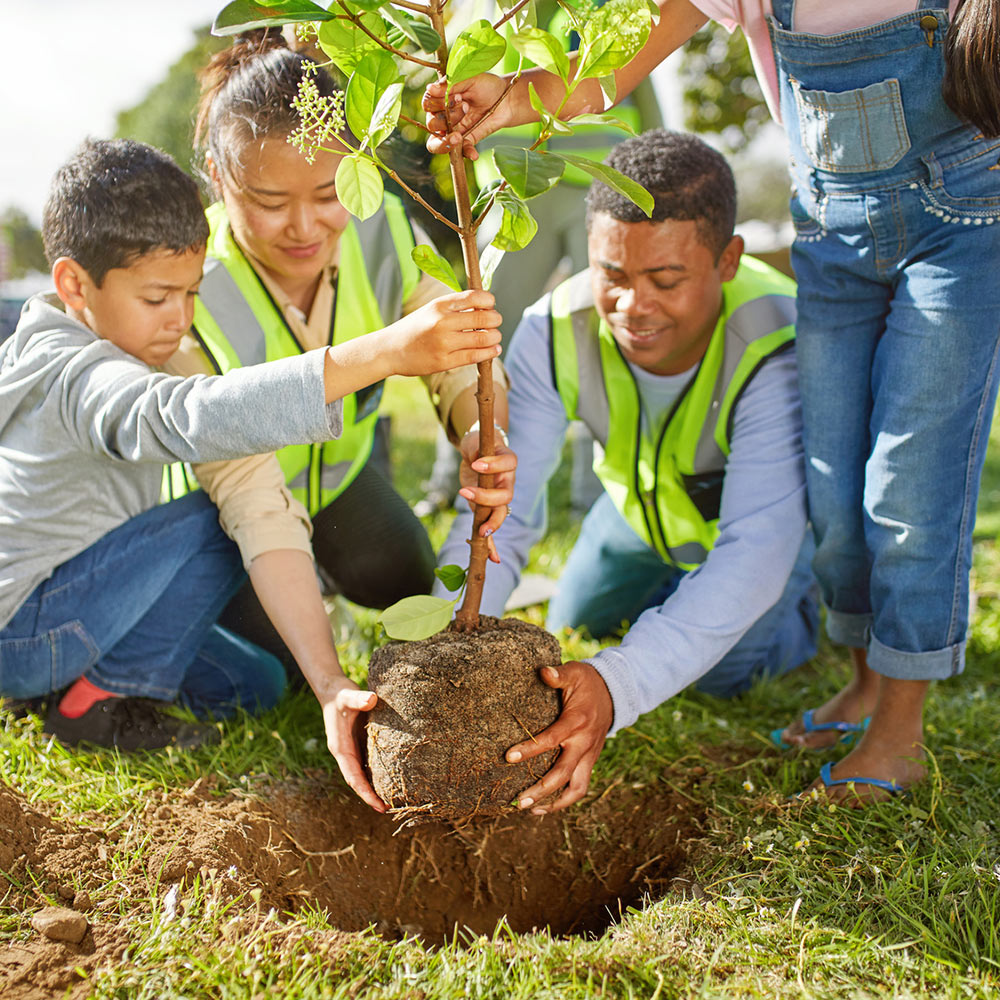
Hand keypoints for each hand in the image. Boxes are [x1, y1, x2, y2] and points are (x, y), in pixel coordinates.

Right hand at [320, 677, 385, 812]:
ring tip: (393, 799)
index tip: (378, 805)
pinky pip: (368, 762)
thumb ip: (359, 698)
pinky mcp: (358, 743)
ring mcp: (352, 749)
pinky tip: (391, 777)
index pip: (353, 776)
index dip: (365, 792)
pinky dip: (377, 772)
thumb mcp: (348, 695)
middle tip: (389, 809)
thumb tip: (372, 699)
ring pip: (363, 773)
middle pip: (358, 780)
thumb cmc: (340, 694)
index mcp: (340, 747)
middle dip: (371, 796)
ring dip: (374, 786)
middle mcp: (345, 752)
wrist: (333, 689)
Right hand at [385, 289, 501, 376]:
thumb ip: (455, 307)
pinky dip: (489, 352)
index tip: (491, 304)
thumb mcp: (431, 309)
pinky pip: (474, 356)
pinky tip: (494, 349)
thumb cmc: (416, 328)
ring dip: (495, 337)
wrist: (391, 350)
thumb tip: (486, 306)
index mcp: (439, 305)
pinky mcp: (444, 362)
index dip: (489, 300)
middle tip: (496, 321)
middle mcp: (442, 322)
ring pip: (482, 338)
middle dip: (496, 319)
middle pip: (483, 318)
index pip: (474, 297)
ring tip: (495, 336)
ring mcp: (443, 343)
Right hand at [423, 74, 513, 158]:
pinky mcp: (466, 141)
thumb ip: (450, 84)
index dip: (438, 103)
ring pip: (436, 143)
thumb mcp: (469, 78)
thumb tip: (430, 88)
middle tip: (466, 107)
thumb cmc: (486, 85)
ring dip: (446, 141)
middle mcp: (443, 115)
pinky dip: (466, 153)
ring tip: (458, 137)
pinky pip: (460, 152)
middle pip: (431, 124)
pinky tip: (474, 154)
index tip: (458, 96)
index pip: (427, 104)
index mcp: (441, 98)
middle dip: (446, 118)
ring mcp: (453, 130)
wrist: (506, 99)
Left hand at [457, 427, 516, 555]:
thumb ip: (477, 448)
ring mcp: (500, 497)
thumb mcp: (475, 442)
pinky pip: (493, 527)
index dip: (494, 465)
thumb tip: (476, 457)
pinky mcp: (488, 508)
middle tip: (466, 493)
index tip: (475, 464)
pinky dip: (493, 544)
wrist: (477, 454)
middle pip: (506, 494)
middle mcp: (508, 481)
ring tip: (482, 531)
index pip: (509, 463)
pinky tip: (494, 559)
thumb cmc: (478, 446)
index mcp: (507, 462)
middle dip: (487, 498)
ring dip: (492, 523)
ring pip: (501, 513)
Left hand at [505, 661, 613, 813]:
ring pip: (577, 788)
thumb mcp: (574, 672)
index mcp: (576, 722)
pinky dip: (565, 799)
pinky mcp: (590, 761)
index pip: (551, 740)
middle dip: (541, 790)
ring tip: (532, 810)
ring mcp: (589, 755)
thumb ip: (558, 674)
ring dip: (555, 803)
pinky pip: (580, 786)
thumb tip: (543, 671)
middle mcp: (584, 743)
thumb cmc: (588, 682)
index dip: (530, 749)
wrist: (614, 693)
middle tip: (519, 801)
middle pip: (563, 774)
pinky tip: (545, 806)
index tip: (508, 757)